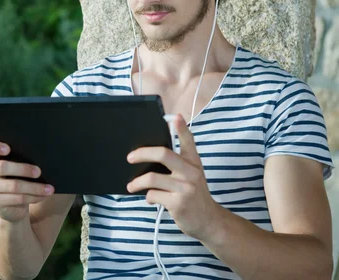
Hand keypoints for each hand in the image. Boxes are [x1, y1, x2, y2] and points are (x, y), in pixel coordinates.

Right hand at [0, 139, 54, 222]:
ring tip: (49, 188)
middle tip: (39, 171)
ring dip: (34, 187)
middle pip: (1, 167)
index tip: (8, 149)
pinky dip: (33, 197)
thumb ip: (20, 157)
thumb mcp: (17, 165)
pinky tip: (43, 196)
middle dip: (23, 169)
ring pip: (12, 185)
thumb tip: (39, 155)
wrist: (13, 204)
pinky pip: (16, 199)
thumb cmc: (18, 176)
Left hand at [126, 114, 221, 240]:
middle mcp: (191, 172)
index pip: (188, 141)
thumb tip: (148, 155)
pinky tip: (150, 199)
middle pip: (163, 154)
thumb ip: (177, 163)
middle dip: (142, 153)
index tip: (174, 116)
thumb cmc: (193, 195)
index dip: (181, 128)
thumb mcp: (191, 175)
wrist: (208, 221)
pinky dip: (148, 197)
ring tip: (131, 186)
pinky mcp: (179, 203)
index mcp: (194, 162)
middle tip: (129, 158)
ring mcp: (186, 188)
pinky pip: (153, 195)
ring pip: (153, 178)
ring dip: (137, 183)